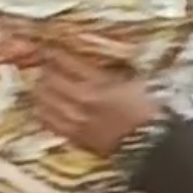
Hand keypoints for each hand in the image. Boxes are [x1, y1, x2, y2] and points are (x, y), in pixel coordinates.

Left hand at [35, 47, 155, 157]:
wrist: (151, 144)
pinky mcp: (75, 138)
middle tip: (47, 65)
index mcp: (99, 84)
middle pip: (51, 81)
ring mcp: (77, 122)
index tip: (50, 48)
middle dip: (46, 70)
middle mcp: (83, 103)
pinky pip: (49, 122)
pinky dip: (43, 111)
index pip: (66, 63)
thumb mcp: (132, 80)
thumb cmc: (147, 108)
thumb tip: (89, 58)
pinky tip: (46, 106)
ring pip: (45, 102)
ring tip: (44, 84)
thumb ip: (108, 69)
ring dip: (41, 90)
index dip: (55, 53)